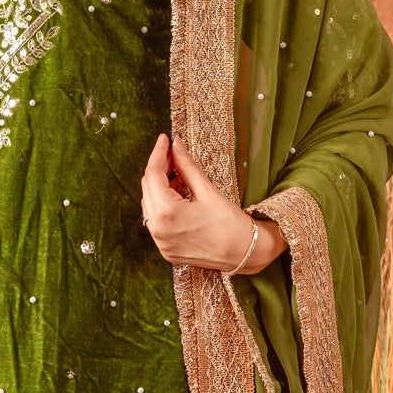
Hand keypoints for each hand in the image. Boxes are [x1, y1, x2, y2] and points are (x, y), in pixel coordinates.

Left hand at [140, 135, 283, 272]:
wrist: (244, 253)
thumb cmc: (230, 223)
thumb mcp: (207, 190)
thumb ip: (186, 166)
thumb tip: (176, 145)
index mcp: (166, 213)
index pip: (153, 175)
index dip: (158, 154)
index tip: (164, 139)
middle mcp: (157, 230)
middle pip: (147, 189)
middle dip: (159, 169)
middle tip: (174, 154)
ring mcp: (160, 243)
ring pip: (149, 205)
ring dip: (160, 187)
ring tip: (178, 175)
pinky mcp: (166, 250)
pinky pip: (156, 221)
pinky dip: (163, 205)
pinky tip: (178, 196)